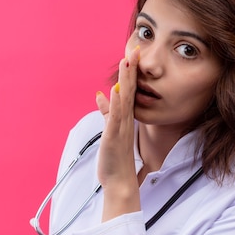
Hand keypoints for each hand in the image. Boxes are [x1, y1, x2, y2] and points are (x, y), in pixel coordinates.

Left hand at [95, 47, 140, 221]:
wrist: (121, 183)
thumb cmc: (116, 159)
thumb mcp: (110, 131)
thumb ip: (106, 112)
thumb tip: (100, 94)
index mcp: (125, 120)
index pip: (128, 92)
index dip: (130, 74)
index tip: (133, 55)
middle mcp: (125, 122)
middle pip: (128, 92)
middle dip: (131, 71)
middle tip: (134, 50)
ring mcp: (120, 129)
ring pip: (123, 101)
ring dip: (125, 81)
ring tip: (127, 63)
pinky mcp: (113, 139)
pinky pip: (114, 119)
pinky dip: (114, 104)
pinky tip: (113, 91)